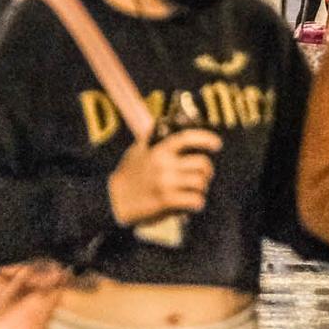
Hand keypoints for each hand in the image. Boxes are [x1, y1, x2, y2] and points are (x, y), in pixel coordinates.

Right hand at [108, 130, 222, 225]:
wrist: (112, 200)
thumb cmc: (127, 175)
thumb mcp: (136, 152)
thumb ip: (151, 140)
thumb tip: (163, 125)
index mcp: (157, 150)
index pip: (185, 138)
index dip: (205, 139)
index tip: (216, 144)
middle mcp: (163, 165)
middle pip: (202, 163)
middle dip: (207, 171)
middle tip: (202, 176)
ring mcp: (165, 183)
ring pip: (200, 183)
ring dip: (200, 188)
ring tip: (192, 191)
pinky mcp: (166, 201)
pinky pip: (196, 200)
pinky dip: (196, 203)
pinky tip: (189, 203)